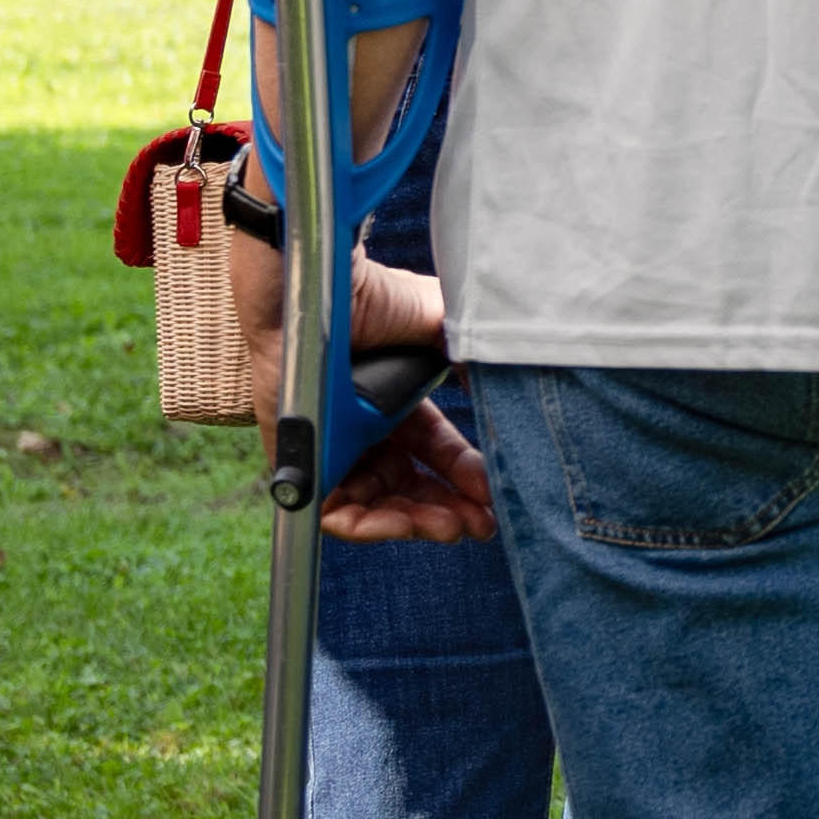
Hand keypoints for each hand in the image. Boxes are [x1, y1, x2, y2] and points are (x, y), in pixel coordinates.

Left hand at [230, 247, 492, 532]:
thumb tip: (516, 388)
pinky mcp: (302, 459)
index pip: (437, 452)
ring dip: (414, 522)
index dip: (466, 476)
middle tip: (478, 526)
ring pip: (376, 504)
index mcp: (399, 401)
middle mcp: (367, 428)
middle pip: (410, 486)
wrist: (324, 291)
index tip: (494, 493)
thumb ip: (477, 358)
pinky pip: (332, 509)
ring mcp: (334, 445)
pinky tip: (397, 525)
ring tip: (447, 527)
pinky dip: (364, 526)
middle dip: (448, 510)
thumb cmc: (378, 300)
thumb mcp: (444, 328)